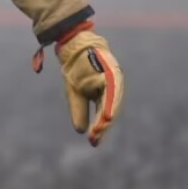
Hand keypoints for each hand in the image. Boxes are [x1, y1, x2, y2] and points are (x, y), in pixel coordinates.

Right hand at [37, 23, 121, 146]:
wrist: (74, 45)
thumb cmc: (76, 68)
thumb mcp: (75, 93)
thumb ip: (80, 110)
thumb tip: (81, 130)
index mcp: (105, 93)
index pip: (104, 113)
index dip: (99, 128)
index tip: (93, 143)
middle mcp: (113, 87)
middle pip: (110, 109)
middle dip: (103, 125)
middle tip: (95, 139)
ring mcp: (113, 79)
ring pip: (113, 102)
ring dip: (108, 117)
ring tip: (104, 130)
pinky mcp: (111, 73)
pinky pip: (111, 92)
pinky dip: (110, 105)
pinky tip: (108, 116)